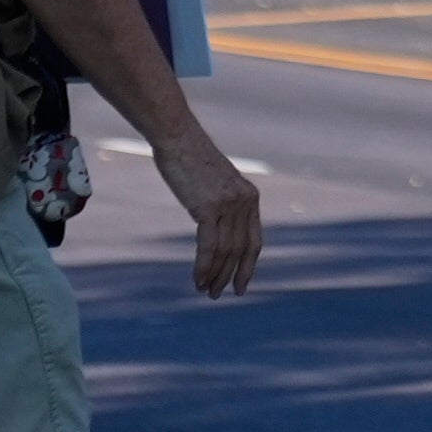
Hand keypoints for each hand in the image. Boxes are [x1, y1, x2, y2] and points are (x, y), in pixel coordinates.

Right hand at [150, 131, 260, 296]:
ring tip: (206, 291)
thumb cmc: (192, 159)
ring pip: (225, 252)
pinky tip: (198, 279)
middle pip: (240, 250)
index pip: (254, 241)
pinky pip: (209, 247)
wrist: (178, 137)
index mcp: (250, 198)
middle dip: (230, 276)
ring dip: (215, 276)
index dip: (248, 266)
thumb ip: (223, 204)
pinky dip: (204, 267)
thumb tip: (217, 227)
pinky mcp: (208, 207)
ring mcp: (228, 205)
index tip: (241, 285)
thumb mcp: (216, 184)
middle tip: (218, 295)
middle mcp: (244, 202)